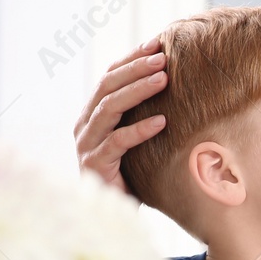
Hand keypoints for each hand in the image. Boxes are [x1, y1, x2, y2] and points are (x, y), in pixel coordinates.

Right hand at [74, 38, 169, 193]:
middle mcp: (85, 125)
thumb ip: (142, 117)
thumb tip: (175, 89)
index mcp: (92, 115)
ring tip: (164, 78)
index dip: (132, 58)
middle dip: (136, 68)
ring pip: (110, 108)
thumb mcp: (135, 142)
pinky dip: (140, 130)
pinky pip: (118, 142)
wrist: (110, 216)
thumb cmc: (128, 177)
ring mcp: (87, 145)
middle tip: (163, 56)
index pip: (109, 77)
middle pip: (107, 86)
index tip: (157, 43)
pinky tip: (162, 122)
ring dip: (138, 90)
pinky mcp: (95, 165)